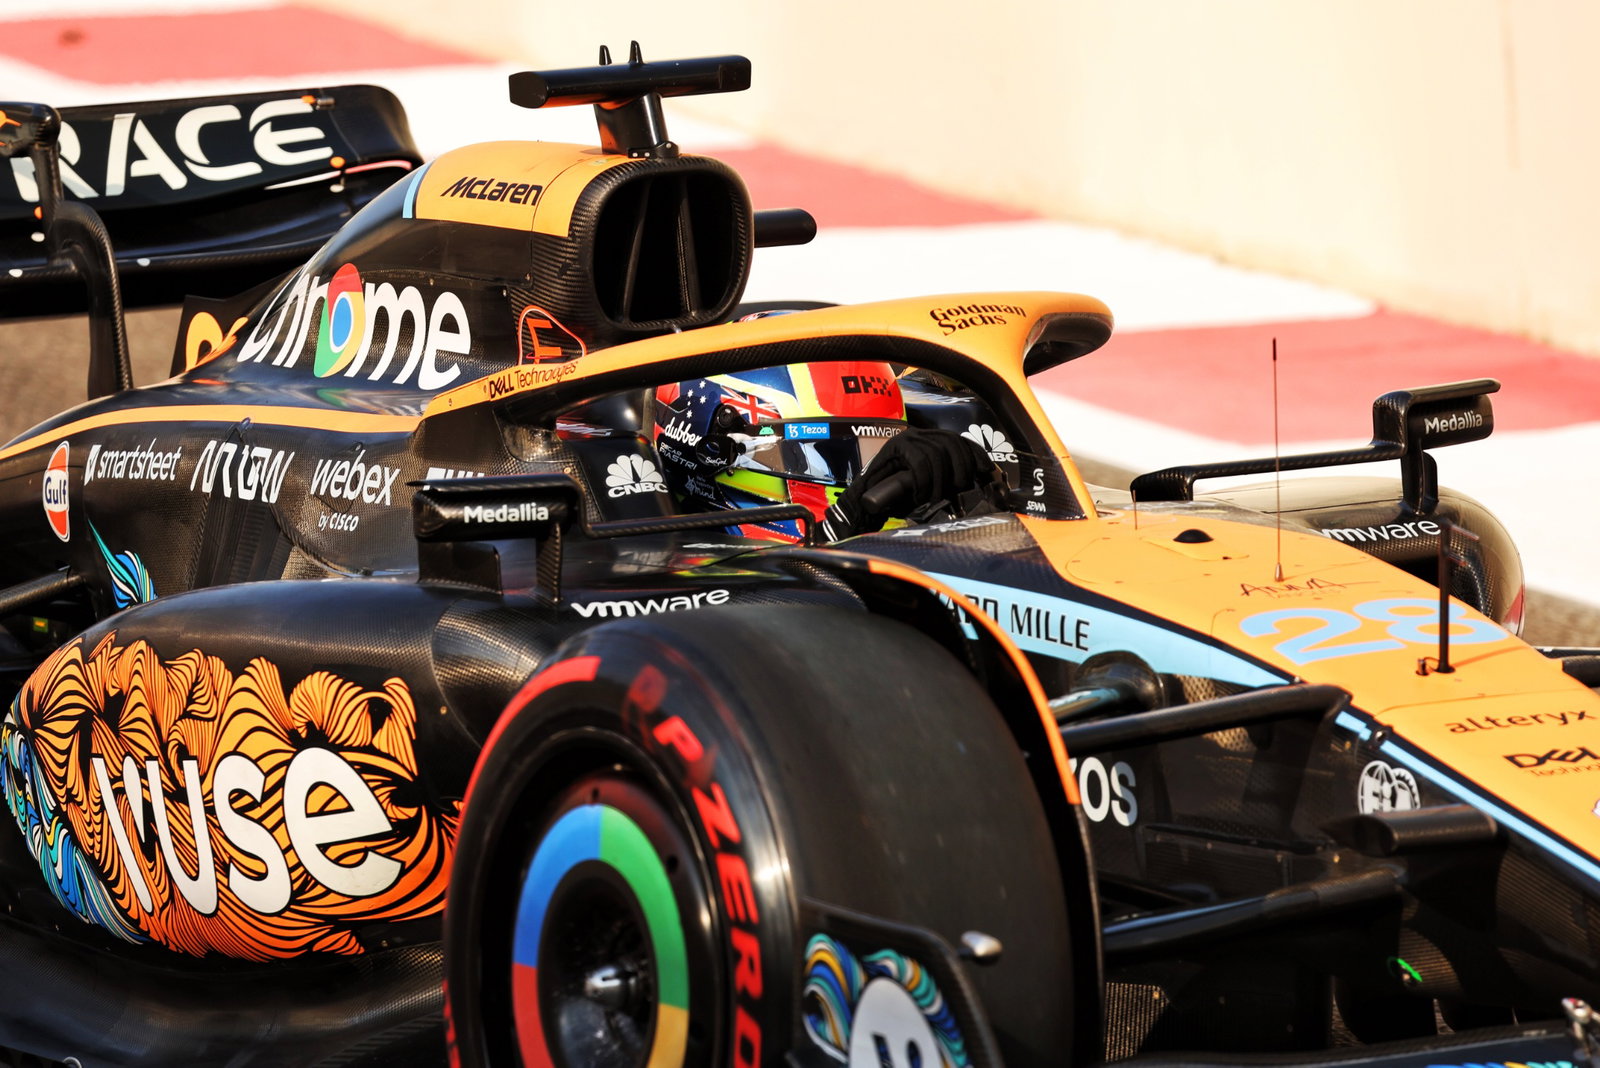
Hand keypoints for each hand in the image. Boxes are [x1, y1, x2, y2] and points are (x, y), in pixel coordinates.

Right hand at [821, 428, 996, 538]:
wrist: (865, 504)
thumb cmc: (899, 500)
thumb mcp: (932, 488)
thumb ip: (951, 480)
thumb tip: (980, 484)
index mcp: (932, 441)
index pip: (961, 441)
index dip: (977, 456)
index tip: (988, 473)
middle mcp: (921, 434)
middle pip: (952, 443)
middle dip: (960, 471)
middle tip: (954, 494)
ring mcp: (907, 438)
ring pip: (937, 454)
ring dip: (938, 482)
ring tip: (931, 499)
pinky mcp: (894, 446)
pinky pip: (919, 461)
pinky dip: (923, 482)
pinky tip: (919, 495)